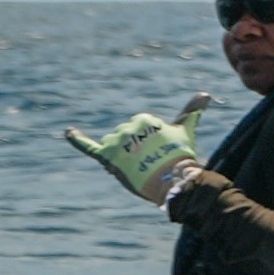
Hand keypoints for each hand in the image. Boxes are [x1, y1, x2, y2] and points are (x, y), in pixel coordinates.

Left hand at [64, 92, 213, 203]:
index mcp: (143, 118)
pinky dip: (76, 139)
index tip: (162, 152)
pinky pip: (87, 146)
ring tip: (137, 167)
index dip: (151, 144)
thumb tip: (205, 93)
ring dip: (121, 155)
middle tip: (152, 163)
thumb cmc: (181, 155)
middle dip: (136, 150)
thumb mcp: (186, 130)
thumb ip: (192, 111)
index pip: (141, 130)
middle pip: (126, 138)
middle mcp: (126, 127)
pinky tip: (68, 132)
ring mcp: (115, 142)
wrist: (173, 180)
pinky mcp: (106, 156)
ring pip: (113, 146)